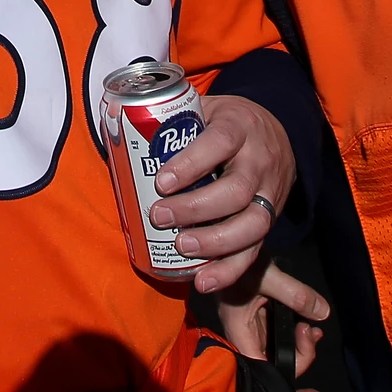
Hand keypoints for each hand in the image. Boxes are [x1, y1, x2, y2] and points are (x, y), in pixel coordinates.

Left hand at [148, 95, 295, 294]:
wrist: (275, 136)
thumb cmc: (226, 124)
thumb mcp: (206, 110)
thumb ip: (174, 122)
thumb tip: (117, 130)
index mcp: (240, 127)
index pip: (220, 142)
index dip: (191, 163)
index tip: (161, 182)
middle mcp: (260, 161)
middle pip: (237, 190)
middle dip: (196, 208)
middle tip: (160, 216)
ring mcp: (270, 193)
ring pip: (253, 224)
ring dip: (214, 242)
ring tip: (180, 247)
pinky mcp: (271, 221)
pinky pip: (255, 250)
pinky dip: (229, 270)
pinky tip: (203, 280)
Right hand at [217, 261, 328, 391]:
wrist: (223, 237)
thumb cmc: (234, 256)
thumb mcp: (269, 274)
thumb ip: (297, 295)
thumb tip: (323, 314)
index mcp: (239, 331)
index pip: (264, 372)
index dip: (287, 387)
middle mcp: (243, 335)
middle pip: (274, 364)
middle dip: (300, 356)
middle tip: (312, 333)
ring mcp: (250, 327)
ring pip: (277, 350)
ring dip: (300, 345)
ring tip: (311, 328)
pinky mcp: (256, 317)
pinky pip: (278, 335)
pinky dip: (294, 333)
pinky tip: (306, 323)